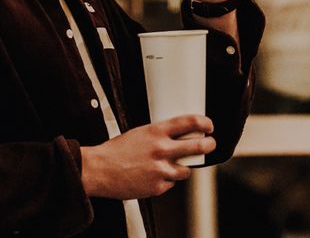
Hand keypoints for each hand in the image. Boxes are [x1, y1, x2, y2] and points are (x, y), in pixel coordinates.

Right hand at [80, 115, 215, 199]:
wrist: (99, 170)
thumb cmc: (116, 150)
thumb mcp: (139, 133)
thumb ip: (159, 134)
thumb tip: (178, 136)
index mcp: (156, 132)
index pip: (189, 122)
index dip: (204, 123)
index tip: (208, 126)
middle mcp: (161, 149)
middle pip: (198, 147)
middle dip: (209, 145)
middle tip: (210, 144)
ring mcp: (161, 170)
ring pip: (187, 170)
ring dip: (185, 167)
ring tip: (176, 164)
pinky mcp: (158, 186)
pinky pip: (171, 183)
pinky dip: (166, 180)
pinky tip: (155, 175)